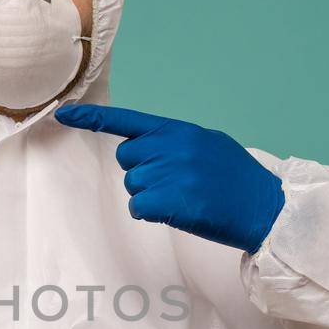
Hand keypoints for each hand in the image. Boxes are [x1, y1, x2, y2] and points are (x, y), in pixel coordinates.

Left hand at [55, 104, 284, 253]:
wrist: (265, 207)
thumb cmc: (239, 180)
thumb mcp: (210, 145)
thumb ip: (177, 142)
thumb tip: (150, 146)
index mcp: (180, 130)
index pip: (128, 121)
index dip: (92, 119)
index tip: (63, 114)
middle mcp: (172, 147)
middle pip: (127, 159)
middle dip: (142, 172)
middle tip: (174, 182)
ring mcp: (171, 173)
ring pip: (133, 186)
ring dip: (151, 196)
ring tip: (184, 197)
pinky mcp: (171, 200)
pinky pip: (139, 207)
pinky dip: (151, 213)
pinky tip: (178, 211)